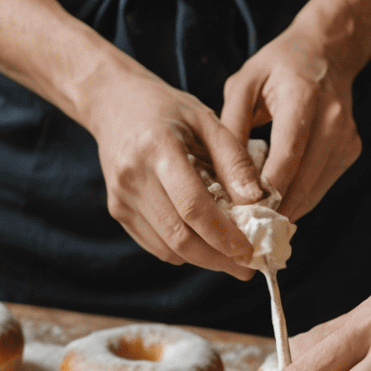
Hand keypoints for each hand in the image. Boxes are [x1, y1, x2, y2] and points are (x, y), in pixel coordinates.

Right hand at [83, 67, 262, 277]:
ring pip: (168, 248)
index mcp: (157, 148)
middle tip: (247, 266)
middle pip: (179, 236)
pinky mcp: (118, 211)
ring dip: (203, 258)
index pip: (192, 206)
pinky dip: (184, 250)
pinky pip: (156, 245)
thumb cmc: (167, 109)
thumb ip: (233, 160)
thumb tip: (257, 202)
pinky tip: (204, 241)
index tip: (251, 250)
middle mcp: (133, 177)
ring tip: (231, 256)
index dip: (223, 235)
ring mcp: (121, 197)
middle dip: (218, 258)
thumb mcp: (207, 120)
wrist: (114, 104)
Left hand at [220, 24, 361, 219]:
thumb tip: (221, 177)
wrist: (327, 52)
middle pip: (303, 179)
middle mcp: (333, 119)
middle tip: (242, 233)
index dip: (267, 189)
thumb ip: (231, 127)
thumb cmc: (277, 67)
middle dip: (273, 209)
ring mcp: (346, 138)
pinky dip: (297, 198)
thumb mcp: (243, 84)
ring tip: (253, 225)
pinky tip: (273, 206)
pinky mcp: (350, 151)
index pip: (288, 154)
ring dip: (284, 210)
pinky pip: (320, 186)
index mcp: (303, 97)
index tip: (241, 214)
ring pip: (314, 189)